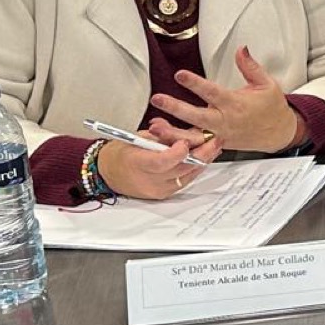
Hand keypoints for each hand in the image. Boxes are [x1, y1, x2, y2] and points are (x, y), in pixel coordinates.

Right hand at [96, 129, 222, 200]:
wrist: (108, 173)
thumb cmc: (121, 153)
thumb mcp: (138, 138)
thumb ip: (162, 135)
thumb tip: (184, 130)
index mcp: (138, 163)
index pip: (163, 161)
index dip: (178, 152)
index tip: (187, 141)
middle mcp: (150, 180)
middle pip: (182, 168)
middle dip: (202, 152)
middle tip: (215, 139)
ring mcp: (159, 189)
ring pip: (188, 175)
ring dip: (203, 159)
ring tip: (215, 145)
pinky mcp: (165, 194)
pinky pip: (185, 181)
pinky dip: (195, 168)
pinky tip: (203, 157)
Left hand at [148, 45, 305, 151]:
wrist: (279, 133)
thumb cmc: (272, 108)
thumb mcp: (267, 84)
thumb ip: (250, 67)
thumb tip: (241, 49)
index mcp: (236, 104)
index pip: (212, 92)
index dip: (195, 83)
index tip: (180, 75)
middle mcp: (226, 120)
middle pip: (197, 116)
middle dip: (176, 108)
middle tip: (159, 99)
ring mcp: (220, 135)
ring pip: (193, 136)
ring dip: (172, 132)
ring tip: (154, 126)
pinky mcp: (217, 144)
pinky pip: (195, 146)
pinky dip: (179, 144)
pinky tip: (163, 138)